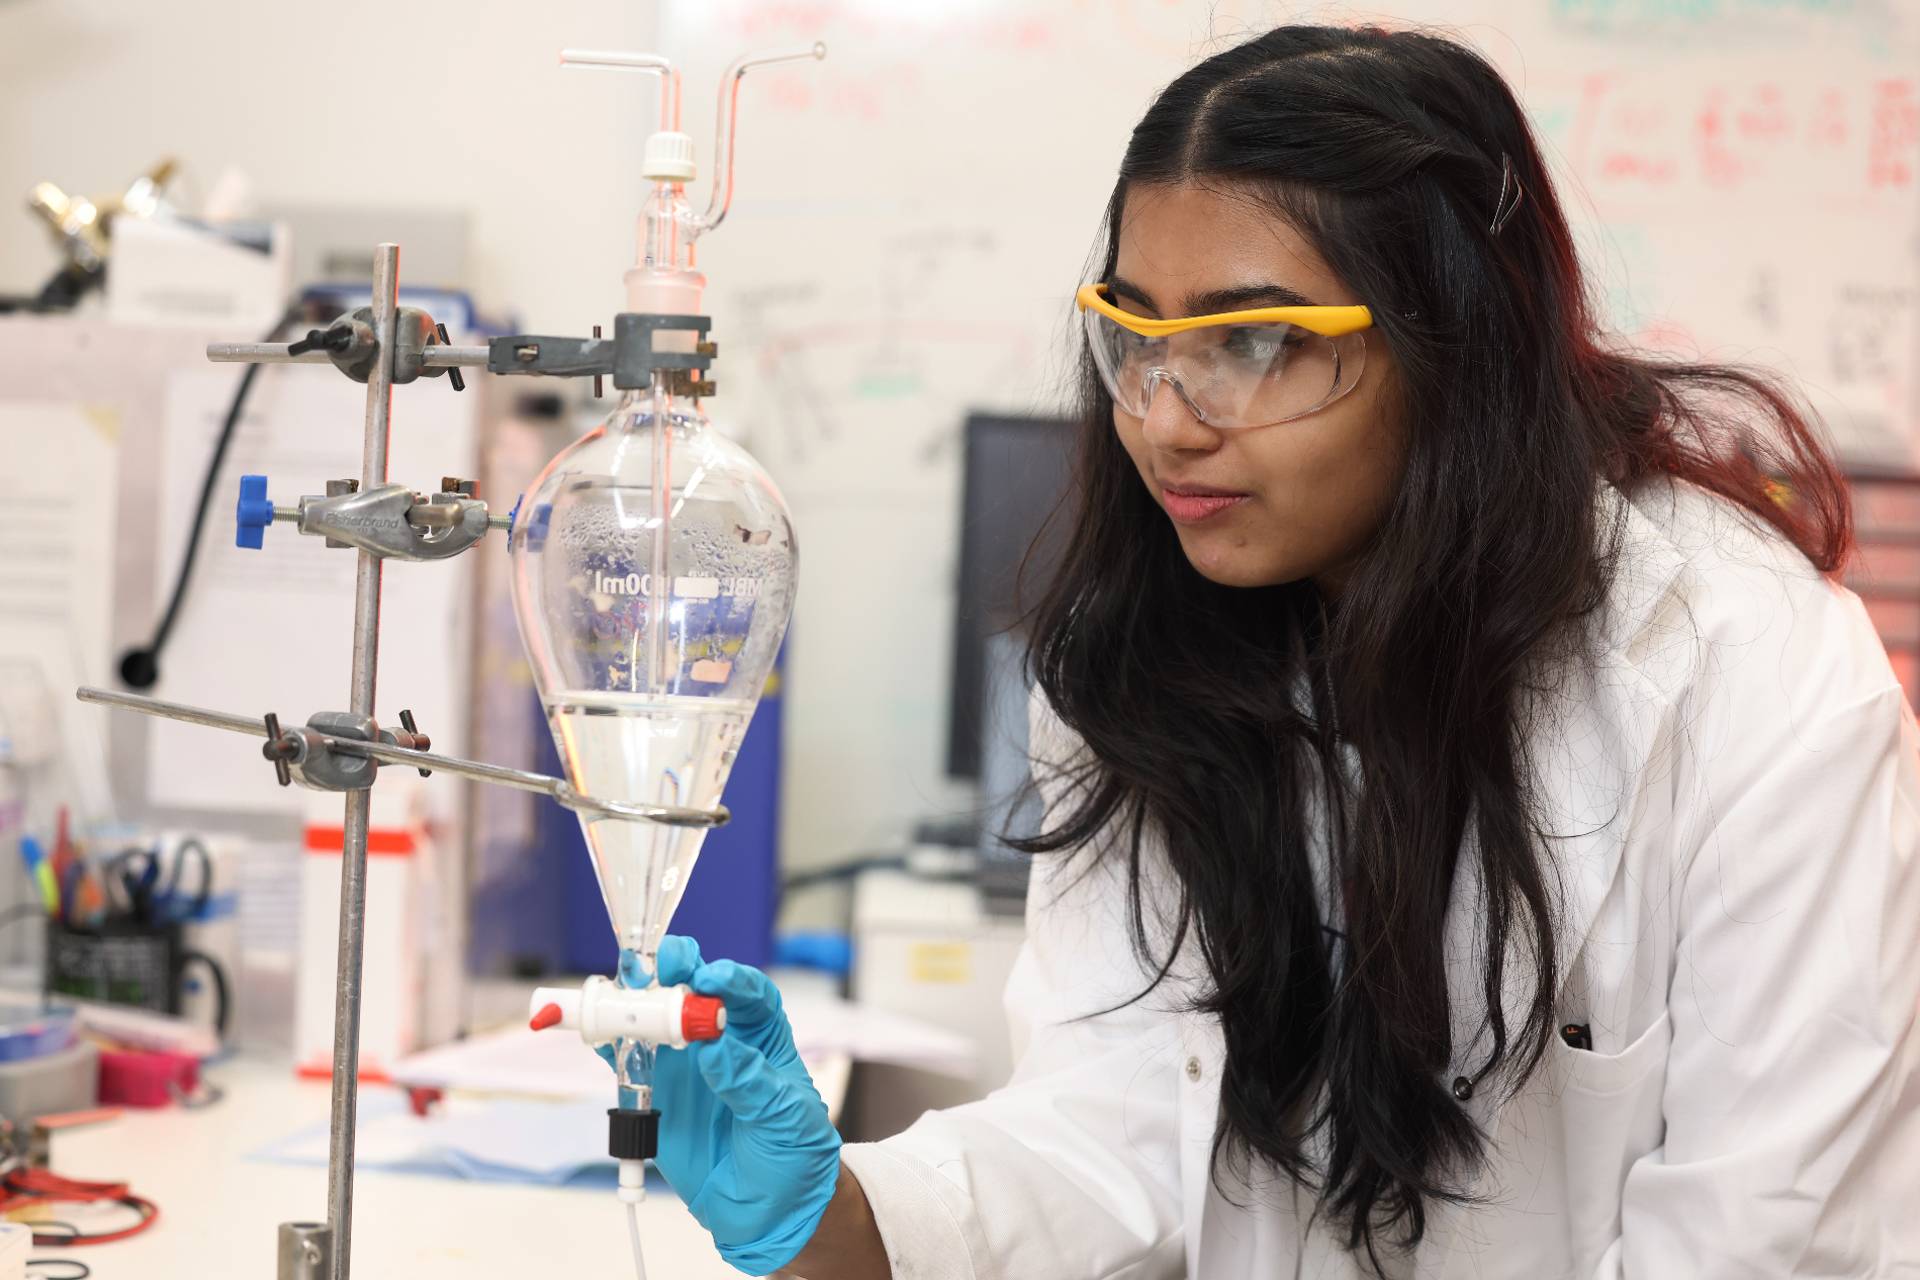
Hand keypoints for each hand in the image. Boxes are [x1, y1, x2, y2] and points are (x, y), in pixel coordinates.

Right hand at [623, 937, 843, 1274]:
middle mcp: (721, 1038)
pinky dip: (610, 1042)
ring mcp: (685, 1062)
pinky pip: (628, 1059)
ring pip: (656, 1016)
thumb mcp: (783, 1118)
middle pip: (695, 990)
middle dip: (676, 970)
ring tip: (619, 993)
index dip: (730, 979)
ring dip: (635, 999)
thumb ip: (749, 1081)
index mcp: (762, 1036)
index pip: (749, 994)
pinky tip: (597, 1032)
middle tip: (659, 968)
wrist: (768, 1209)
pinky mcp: (657, 1090)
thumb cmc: (792, 1153)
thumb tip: (714, 1046)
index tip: (713, 979)